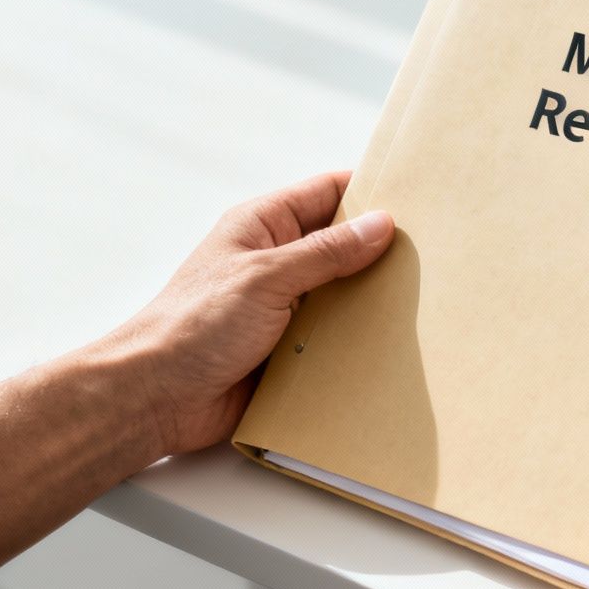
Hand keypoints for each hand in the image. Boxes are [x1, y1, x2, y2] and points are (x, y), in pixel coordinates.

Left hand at [80, 172, 394, 456]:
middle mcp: (275, 262)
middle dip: (380, 252)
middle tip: (431, 256)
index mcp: (262, 226)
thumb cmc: (192, 325)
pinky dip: (355, 343)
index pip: (326, 193)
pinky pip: (332, 339)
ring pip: (342, 295)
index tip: (417, 198)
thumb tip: (379, 224)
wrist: (156, 397)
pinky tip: (390, 347)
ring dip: (370, 303)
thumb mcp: (266, 277)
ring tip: (421, 302)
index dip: (369, 191)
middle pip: (341, 245)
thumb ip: (325, 252)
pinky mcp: (287, 350)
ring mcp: (282, 307)